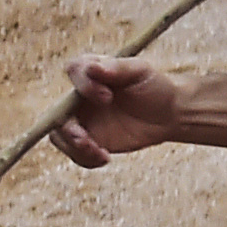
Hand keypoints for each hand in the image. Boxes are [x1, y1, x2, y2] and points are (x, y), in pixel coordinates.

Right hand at [51, 55, 184, 165]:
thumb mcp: (140, 71)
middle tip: (85, 140)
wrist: (170, 114)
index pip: (74, 72)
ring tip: (98, 152)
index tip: (107, 97)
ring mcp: (80, 120)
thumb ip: (116, 68)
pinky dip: (86, 158)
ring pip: (59, 136)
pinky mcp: (87, 141)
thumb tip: (92, 68)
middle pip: (56, 111)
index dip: (84, 85)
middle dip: (68, 128)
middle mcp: (78, 97)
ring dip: (74, 148)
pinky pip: (75, 153)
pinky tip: (105, 157)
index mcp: (90, 73)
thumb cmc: (155, 87)